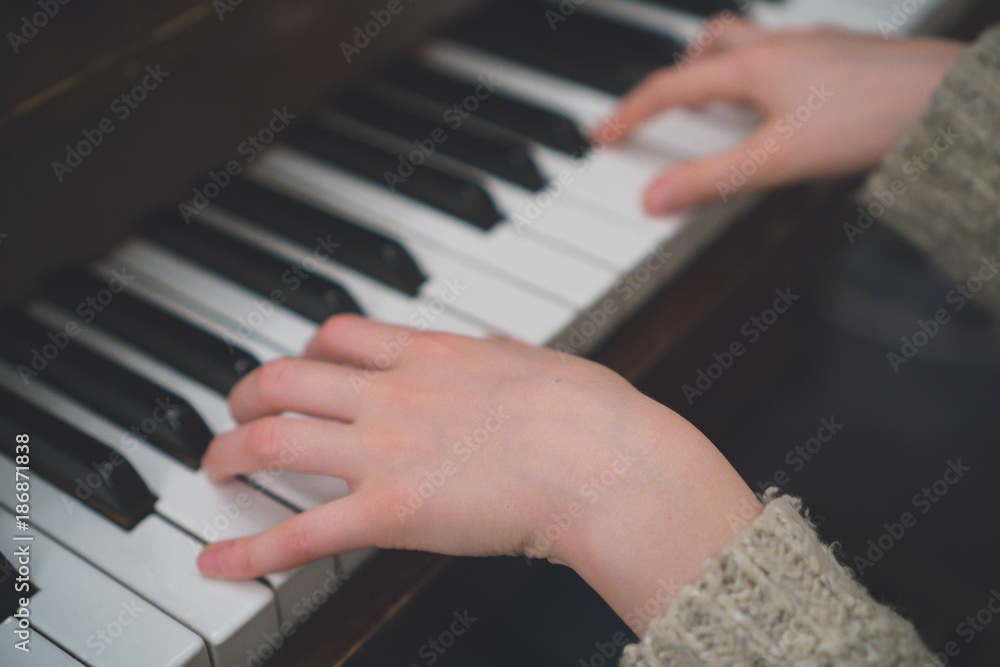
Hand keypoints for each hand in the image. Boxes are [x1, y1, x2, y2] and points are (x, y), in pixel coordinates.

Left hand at [197, 315, 759, 631]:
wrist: (605, 460)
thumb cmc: (588, 412)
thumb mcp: (534, 359)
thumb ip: (495, 353)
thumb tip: (487, 348)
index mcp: (429, 353)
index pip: (338, 335)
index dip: (303, 350)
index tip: (299, 367)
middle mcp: (393, 394)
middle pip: (285, 378)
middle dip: (248, 394)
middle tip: (240, 413)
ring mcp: (385, 451)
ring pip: (274, 439)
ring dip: (231, 451)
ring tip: (218, 466)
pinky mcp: (390, 512)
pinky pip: (302, 532)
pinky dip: (249, 549)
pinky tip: (218, 561)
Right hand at [596, 18, 963, 213]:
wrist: (945, 100)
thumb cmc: (871, 120)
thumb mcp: (775, 162)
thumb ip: (709, 181)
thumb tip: (655, 198)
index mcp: (750, 68)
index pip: (669, 88)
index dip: (629, 112)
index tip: (603, 130)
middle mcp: (778, 47)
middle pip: (707, 45)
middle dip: (678, 73)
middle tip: (665, 106)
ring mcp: (813, 46)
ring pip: (748, 42)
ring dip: (721, 66)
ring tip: (719, 104)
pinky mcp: (843, 54)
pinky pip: (785, 51)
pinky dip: (764, 72)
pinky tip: (783, 103)